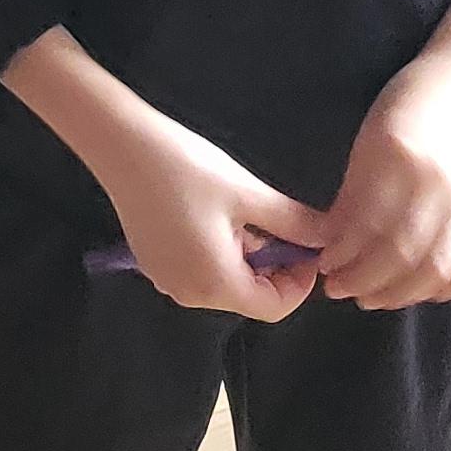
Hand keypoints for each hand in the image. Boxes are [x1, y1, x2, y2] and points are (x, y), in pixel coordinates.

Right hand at [0, 25, 323, 318]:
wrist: (120, 143)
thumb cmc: (187, 167)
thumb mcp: (248, 193)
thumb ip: (294, 222)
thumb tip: (330, 237)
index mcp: (215, 283)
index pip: (275, 307)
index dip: (300, 281)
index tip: (307, 243)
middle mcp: (189, 294)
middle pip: (250, 296)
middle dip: (274, 266)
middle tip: (282, 223)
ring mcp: (166, 280)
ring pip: (226, 283)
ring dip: (248, 257)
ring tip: (248, 213)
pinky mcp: (154, 263)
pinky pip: (201, 271)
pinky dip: (220, 252)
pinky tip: (216, 214)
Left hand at [319, 0, 450, 307]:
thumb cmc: (412, 100)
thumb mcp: (372, 134)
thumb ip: (356, 187)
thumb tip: (332, 240)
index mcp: (398, 154)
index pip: (363, 223)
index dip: (340, 254)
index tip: (321, 265)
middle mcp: (437, 183)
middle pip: (397, 254)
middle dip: (361, 280)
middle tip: (338, 287)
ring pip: (431, 270)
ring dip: (396, 294)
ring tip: (370, 296)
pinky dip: (438, 290)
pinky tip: (414, 291)